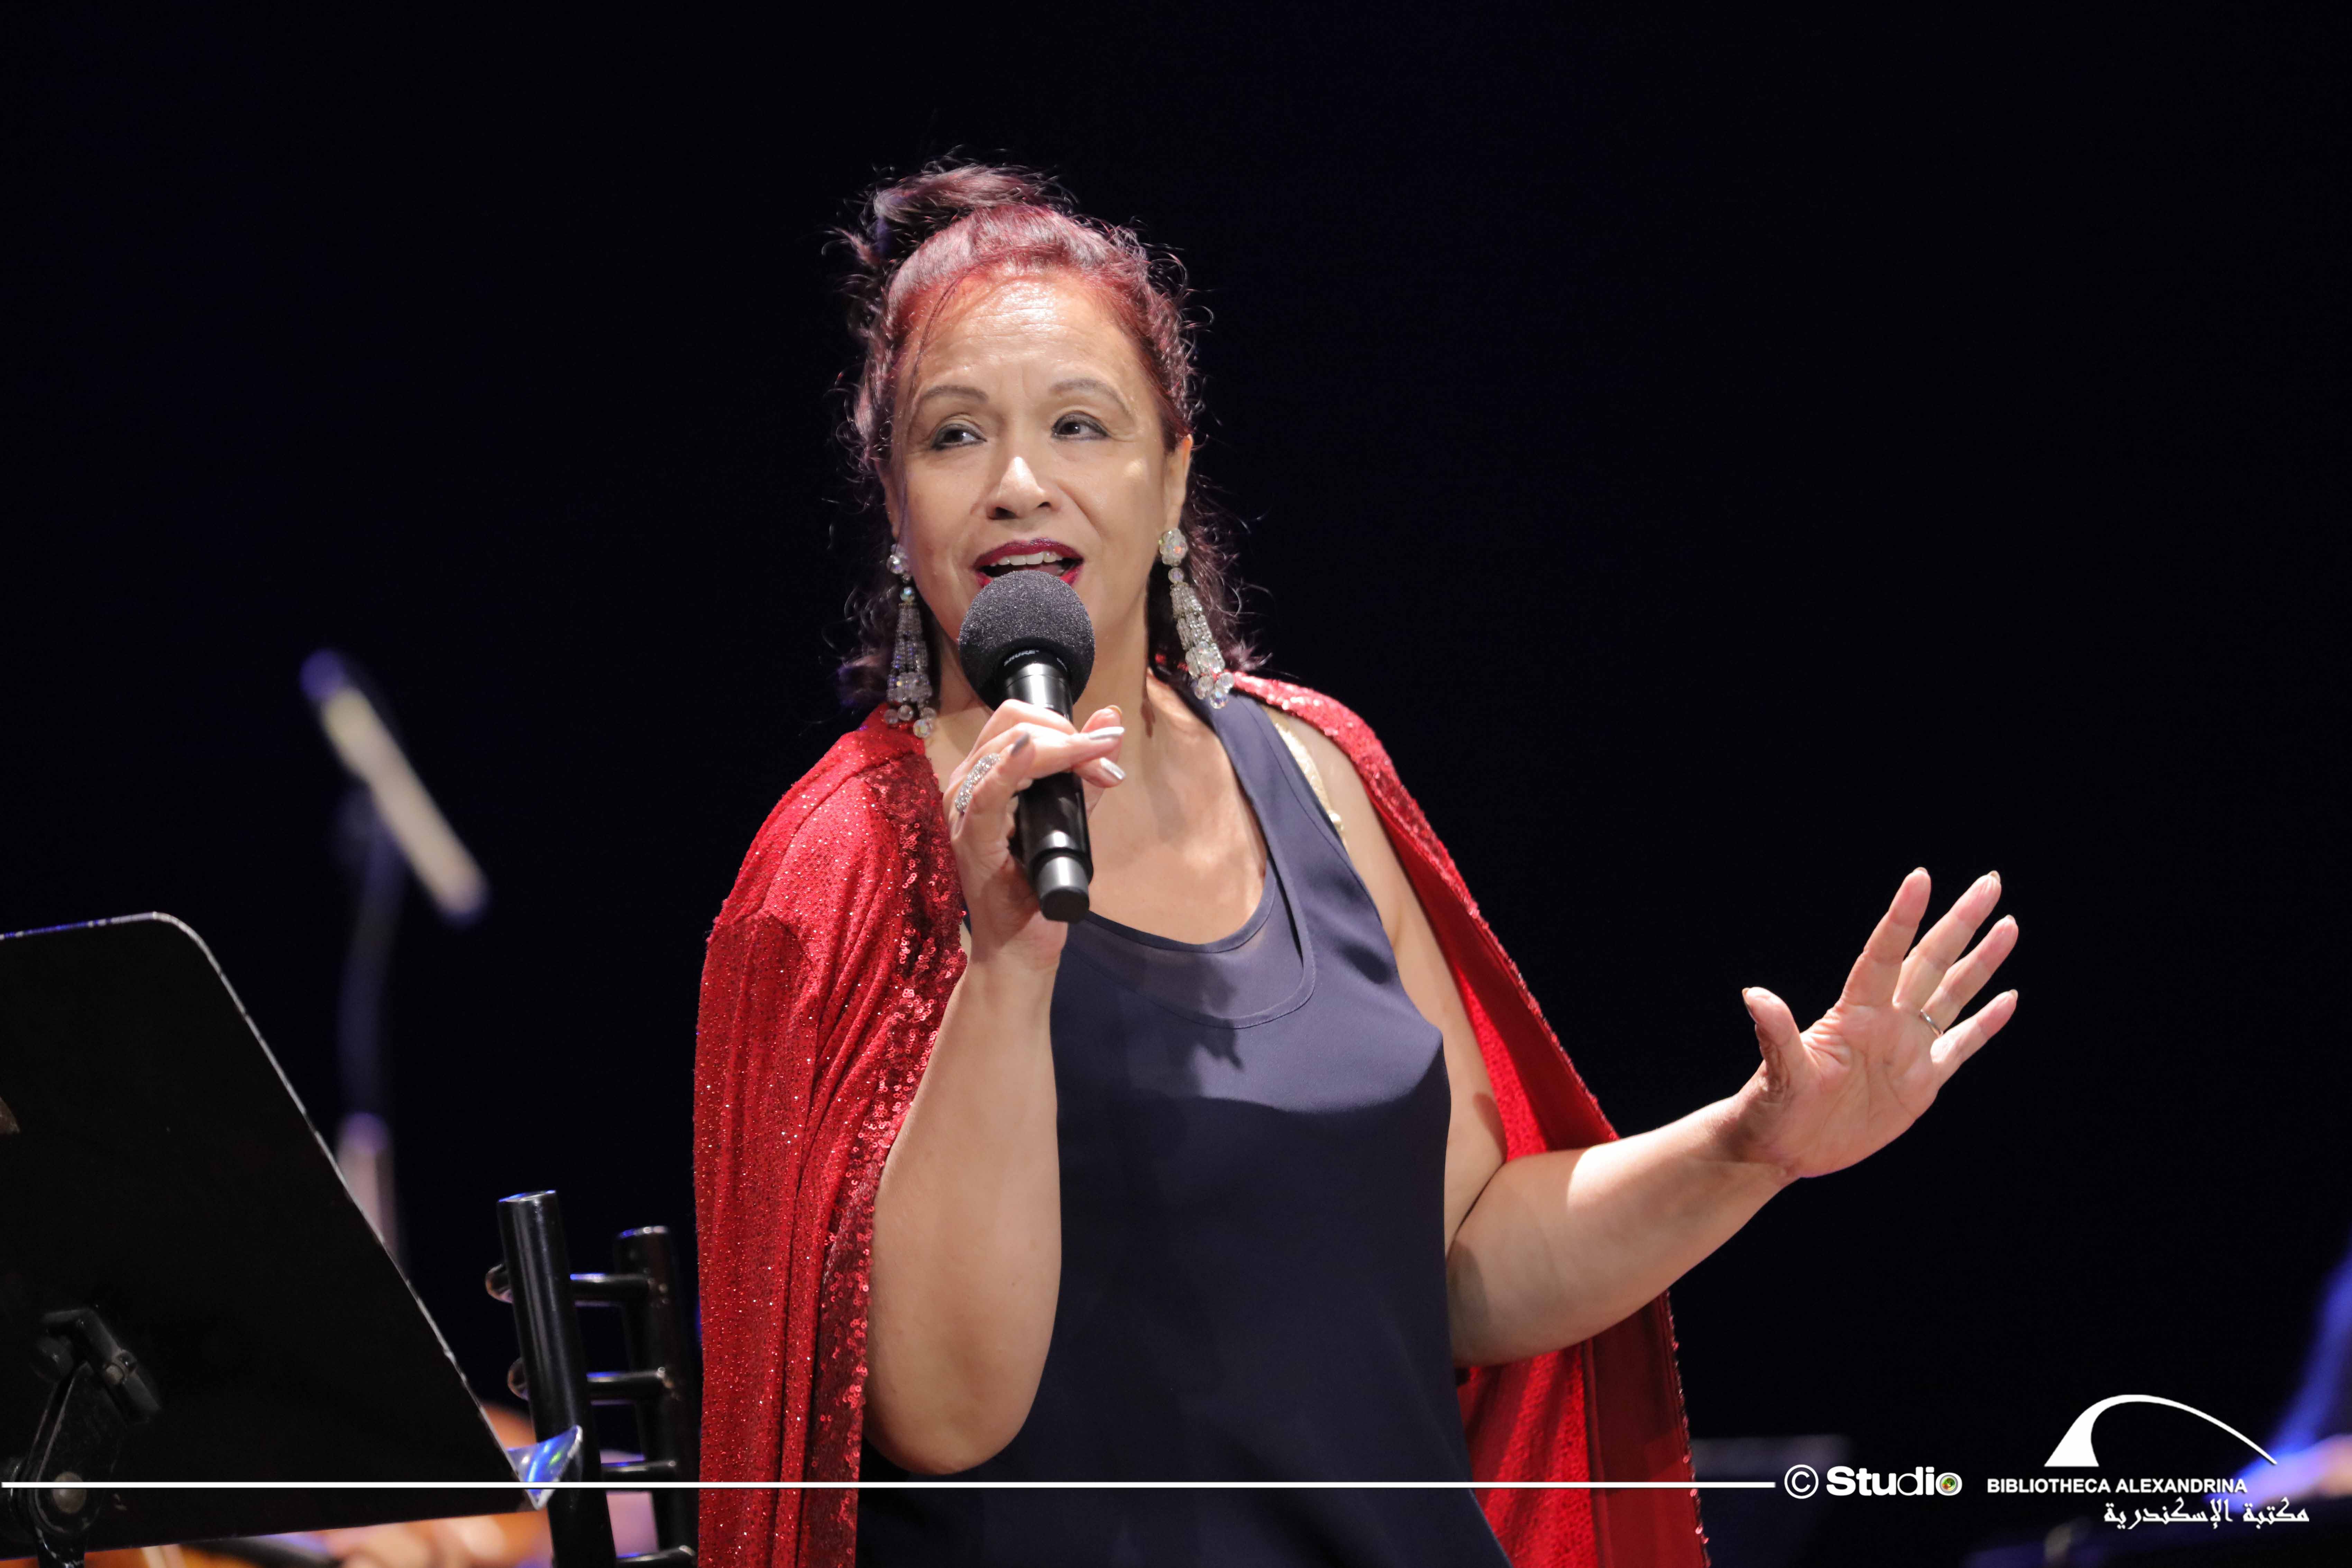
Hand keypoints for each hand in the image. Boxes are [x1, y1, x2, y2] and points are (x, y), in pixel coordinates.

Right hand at [941, 699, 1124, 968]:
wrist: (1020, 946)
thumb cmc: (1037, 884)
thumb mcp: (1068, 818)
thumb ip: (1083, 771)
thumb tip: (1108, 720)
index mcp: (983, 775)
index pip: (1016, 719)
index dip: (1064, 722)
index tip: (1106, 743)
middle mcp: (965, 785)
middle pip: (1011, 724)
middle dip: (1067, 733)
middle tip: (1104, 760)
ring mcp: (963, 811)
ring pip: (1004, 748)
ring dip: (1060, 748)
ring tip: (1097, 766)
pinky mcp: (972, 839)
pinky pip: (987, 793)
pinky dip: (1009, 768)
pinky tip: (1028, 751)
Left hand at [1728, 868, 2018, 1180]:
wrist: (1782, 1146)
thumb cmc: (1772, 1108)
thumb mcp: (1778, 1076)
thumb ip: (1777, 1036)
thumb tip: (1755, 995)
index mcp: (1853, 1015)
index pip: (1884, 956)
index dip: (1901, 918)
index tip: (1920, 877)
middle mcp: (1885, 1022)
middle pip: (1930, 962)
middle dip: (1960, 923)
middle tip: (1989, 882)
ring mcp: (1906, 1049)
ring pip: (1952, 995)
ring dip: (1980, 962)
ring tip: (2007, 924)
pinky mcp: (1921, 1082)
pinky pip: (1960, 1045)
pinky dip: (1985, 1024)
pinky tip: (2008, 997)